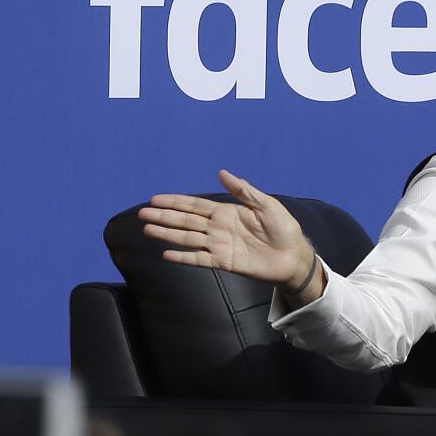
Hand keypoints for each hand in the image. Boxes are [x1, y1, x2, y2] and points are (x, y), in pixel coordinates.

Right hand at [138, 170, 323, 298]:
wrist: (294, 256)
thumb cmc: (284, 229)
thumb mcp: (267, 205)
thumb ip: (245, 191)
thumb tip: (223, 173)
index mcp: (227, 212)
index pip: (195, 205)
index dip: (175, 201)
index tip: (155, 199)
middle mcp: (219, 228)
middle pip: (186, 221)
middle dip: (164, 216)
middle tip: (142, 213)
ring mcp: (219, 246)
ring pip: (187, 239)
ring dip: (167, 234)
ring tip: (147, 230)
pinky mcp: (224, 262)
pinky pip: (199, 259)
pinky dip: (183, 258)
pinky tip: (166, 255)